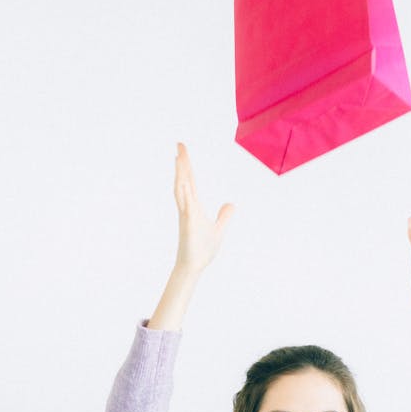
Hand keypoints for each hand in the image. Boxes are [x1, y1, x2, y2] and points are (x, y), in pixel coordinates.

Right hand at [173, 142, 234, 274]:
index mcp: (194, 207)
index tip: (182, 151)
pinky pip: (186, 209)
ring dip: (181, 175)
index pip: (191, 182)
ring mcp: (187, 216)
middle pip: (184, 181)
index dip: (187, 166)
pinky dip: (185, 196)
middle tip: (179, 144)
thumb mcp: (219, 229)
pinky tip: (185, 184)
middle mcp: (188, 208)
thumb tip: (231, 204)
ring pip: (182, 191)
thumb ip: (224, 216)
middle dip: (183, 163)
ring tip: (179, 158)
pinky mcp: (188, 226)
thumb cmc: (202, 249)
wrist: (194, 267)